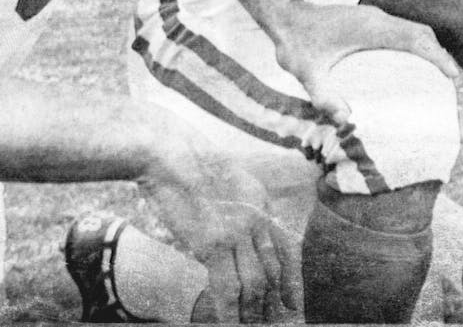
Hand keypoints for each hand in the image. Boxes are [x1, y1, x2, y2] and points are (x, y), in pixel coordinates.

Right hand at [141, 141, 300, 321]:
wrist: (168, 152)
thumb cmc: (188, 164)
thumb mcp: (227, 180)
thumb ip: (239, 206)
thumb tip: (237, 233)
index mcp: (261, 203)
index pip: (286, 249)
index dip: (291, 280)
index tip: (294, 301)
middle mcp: (257, 218)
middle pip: (273, 270)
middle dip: (274, 301)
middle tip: (273, 320)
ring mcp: (237, 232)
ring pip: (255, 284)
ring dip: (253, 311)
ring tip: (251, 326)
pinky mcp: (213, 243)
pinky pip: (227, 288)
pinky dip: (229, 312)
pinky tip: (229, 323)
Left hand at [272, 3, 458, 121]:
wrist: (285, 17)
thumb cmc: (295, 44)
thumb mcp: (306, 74)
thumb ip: (324, 97)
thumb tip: (346, 119)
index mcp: (371, 28)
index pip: (415, 38)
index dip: (437, 55)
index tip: (453, 74)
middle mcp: (378, 20)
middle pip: (422, 32)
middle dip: (441, 54)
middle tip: (456, 81)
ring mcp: (376, 18)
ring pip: (414, 29)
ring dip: (431, 49)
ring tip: (444, 74)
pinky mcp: (371, 21)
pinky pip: (404, 31)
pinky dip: (418, 45)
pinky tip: (418, 64)